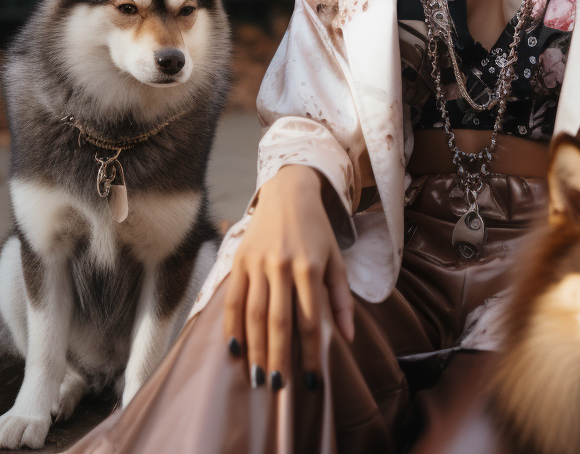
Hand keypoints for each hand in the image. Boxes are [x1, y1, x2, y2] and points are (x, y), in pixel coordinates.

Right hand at [223, 164, 355, 388]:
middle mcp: (282, 265)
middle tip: (278, 387)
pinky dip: (232, 326)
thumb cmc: (317, 230)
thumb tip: (348, 338)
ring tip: (257, 377)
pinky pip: (233, 299)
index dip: (312, 354)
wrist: (288, 192)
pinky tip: (235, 349)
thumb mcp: (335, 259)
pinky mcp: (239, 260)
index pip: (311, 320)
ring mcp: (258, 263)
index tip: (313, 381)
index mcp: (310, 266)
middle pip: (279, 322)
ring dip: (255, 349)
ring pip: (253, 314)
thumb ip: (341, 299)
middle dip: (278, 358)